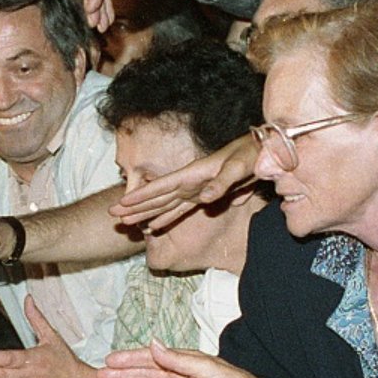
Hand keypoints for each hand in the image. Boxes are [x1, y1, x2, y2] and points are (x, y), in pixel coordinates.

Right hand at [107, 132, 260, 230]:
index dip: (142, 195)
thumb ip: (221, 183)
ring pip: (164, 204)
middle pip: (157, 196)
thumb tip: (203, 199)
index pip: (162, 186)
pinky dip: (165, 218)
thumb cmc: (251, 155)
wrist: (264, 151)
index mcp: (194, 173)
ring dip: (145, 213)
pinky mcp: (203, 196)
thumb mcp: (239, 167)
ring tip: (127, 222)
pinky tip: (154, 226)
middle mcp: (190, 182)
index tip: (122, 203)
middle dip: (135, 206)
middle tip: (113, 215)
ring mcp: (195, 189)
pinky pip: (179, 209)